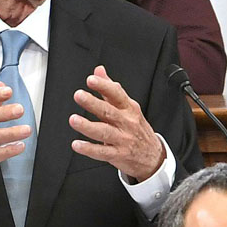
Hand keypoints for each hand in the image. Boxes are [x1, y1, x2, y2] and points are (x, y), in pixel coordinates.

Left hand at [69, 65, 164, 181]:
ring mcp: (123, 139)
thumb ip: (110, 89)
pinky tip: (77, 144)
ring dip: (87, 126)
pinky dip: (89, 149)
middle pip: (108, 111)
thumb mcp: (128, 107)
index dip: (104, 86)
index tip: (91, 80)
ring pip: (104, 132)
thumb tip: (99, 71)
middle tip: (79, 95)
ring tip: (74, 119)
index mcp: (129, 108)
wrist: (152, 156)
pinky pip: (102, 152)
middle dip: (93, 103)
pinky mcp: (118, 154)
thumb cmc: (137, 128)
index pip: (117, 94)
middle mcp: (126, 122)